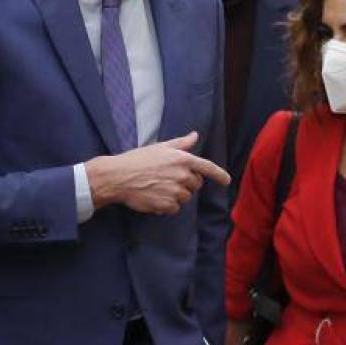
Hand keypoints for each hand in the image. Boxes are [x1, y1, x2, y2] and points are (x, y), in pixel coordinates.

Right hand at [85, 131, 230, 214]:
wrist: (118, 177)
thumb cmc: (138, 159)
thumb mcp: (160, 147)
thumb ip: (181, 144)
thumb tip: (195, 136)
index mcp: (182, 159)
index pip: (207, 167)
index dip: (219, 175)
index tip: (226, 181)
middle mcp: (182, 175)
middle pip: (196, 185)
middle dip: (186, 183)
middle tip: (168, 178)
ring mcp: (175, 191)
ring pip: (185, 198)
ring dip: (176, 195)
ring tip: (158, 187)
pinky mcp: (167, 205)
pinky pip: (175, 209)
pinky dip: (167, 206)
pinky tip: (154, 197)